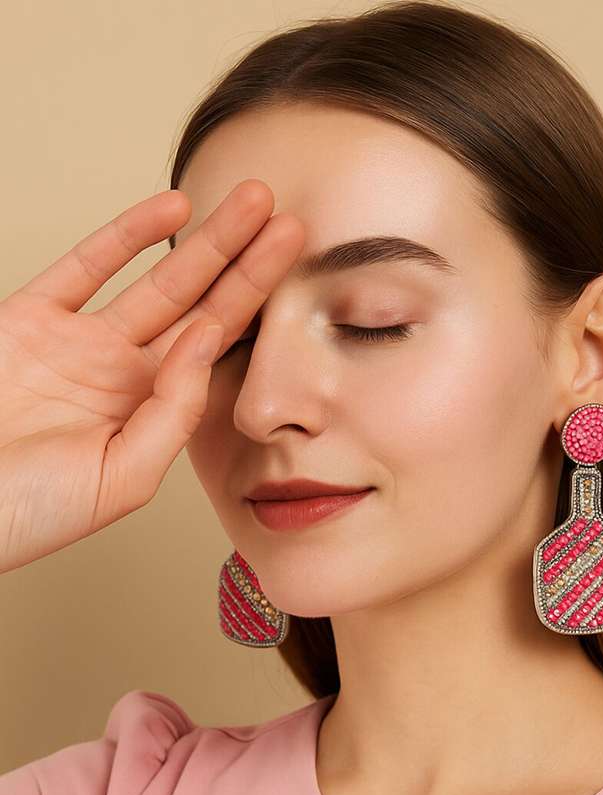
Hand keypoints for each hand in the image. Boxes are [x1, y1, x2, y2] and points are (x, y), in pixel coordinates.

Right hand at [0, 179, 303, 572]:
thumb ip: (173, 411)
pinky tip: (173, 208)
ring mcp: (79, 342)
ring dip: (204, 240)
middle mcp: (125, 373)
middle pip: (200, 305)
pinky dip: (128, 235)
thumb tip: (206, 338)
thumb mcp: (125, 475)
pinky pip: (85, 265)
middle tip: (289, 219)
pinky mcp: (30, 318)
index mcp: (153, 414)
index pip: (220, 349)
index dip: (258, 304)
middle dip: (245, 261)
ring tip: (250, 200)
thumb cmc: (33, 512)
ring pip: (156, 279)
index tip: (297, 265)